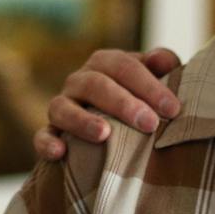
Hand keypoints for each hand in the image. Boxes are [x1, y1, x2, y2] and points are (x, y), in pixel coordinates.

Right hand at [34, 47, 183, 159]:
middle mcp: (80, 80)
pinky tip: (60, 152)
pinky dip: (47, 142)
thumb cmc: (141, 96)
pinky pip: (42, 135)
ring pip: (62, 107)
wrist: (117, 122)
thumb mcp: (154, 77)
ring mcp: (62, 105)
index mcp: (106, 63)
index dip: (149, 86)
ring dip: (82, 121)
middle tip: (149, 124)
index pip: (125, 67)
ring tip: (104, 135)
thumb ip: (163, 64)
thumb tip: (164, 60)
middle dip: (123, 104)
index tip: (173, 109)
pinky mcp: (51, 132)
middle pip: (96, 85)